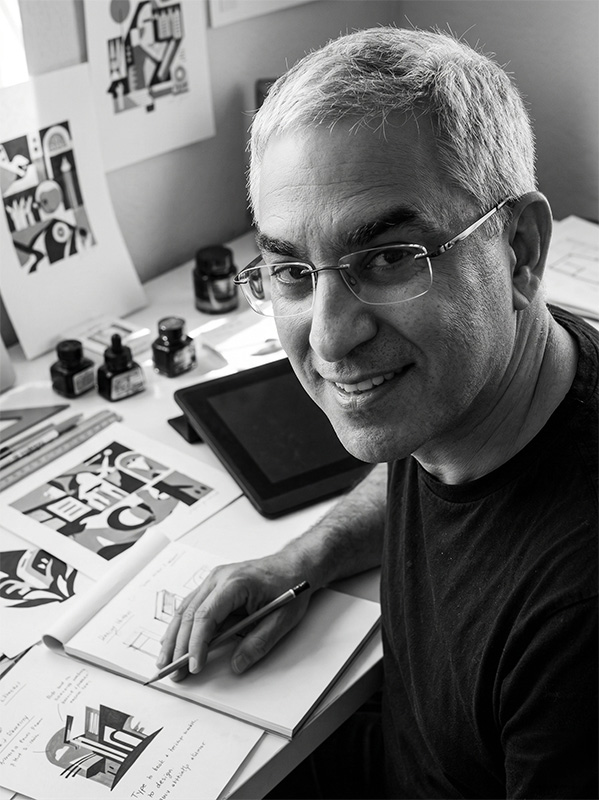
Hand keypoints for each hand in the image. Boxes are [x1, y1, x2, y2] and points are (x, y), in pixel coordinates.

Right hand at [157, 552, 311, 679]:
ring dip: (173, 636)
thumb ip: (259, 642)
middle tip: (174, 671)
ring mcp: (214, 580)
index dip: (197, 643)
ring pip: (185, 610)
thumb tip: (237, 664)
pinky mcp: (214, 586)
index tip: (194, 665)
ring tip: (165, 661)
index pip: (206, 616)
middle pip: (190, 614)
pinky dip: (181, 626)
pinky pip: (192, 606)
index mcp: (235, 583)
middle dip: (179, 645)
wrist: (294, 565)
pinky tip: (173, 642)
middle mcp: (219, 578)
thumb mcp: (282, 618)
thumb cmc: (290, 585)